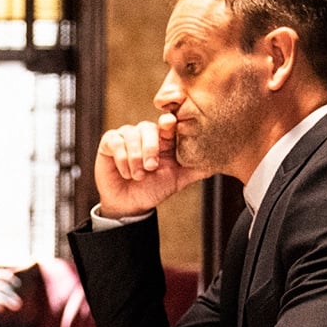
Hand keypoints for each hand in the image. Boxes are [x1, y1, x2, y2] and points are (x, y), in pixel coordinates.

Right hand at [94, 112, 211, 218]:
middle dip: (150, 148)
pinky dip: (122, 160)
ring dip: (135, 159)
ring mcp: (126, 136)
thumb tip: (217, 164)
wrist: (130, 205)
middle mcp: (144, 134)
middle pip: (148, 128)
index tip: (169, 123)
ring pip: (131, 135)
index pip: (167, 124)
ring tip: (137, 175)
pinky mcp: (110, 142)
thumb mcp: (177, 180)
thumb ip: (195, 170)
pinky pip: (116, 142)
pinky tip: (125, 172)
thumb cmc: (153, 189)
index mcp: (163, 139)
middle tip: (151, 168)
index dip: (168, 122)